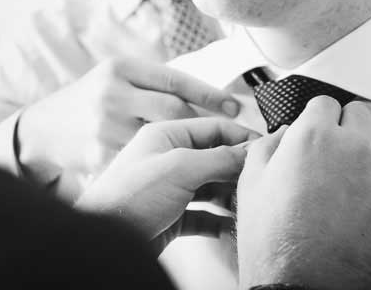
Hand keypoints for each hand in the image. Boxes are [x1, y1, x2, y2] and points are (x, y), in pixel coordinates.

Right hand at [16, 57, 240, 182]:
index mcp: (121, 69)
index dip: (210, 94)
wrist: (43, 130)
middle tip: (231, 140)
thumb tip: (210, 98)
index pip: (174, 80)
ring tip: (215, 162)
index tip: (236, 108)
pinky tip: (183, 180)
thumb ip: (153, 86)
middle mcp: (112, 94)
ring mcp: (104, 126)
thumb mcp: (117, 79)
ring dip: (190, 153)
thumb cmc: (91, 102)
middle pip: (173, 111)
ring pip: (162, 141)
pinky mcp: (99, 156)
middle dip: (205, 127)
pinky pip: (143, 164)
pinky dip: (165, 172)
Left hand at [76, 117, 258, 250]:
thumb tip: (250, 150)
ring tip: (248, 204)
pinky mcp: (168, 218)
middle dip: (239, 170)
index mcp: (165, 136)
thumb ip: (218, 157)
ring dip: (230, 197)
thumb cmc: (127, 198)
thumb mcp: (179, 168)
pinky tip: (230, 227)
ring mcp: (167, 190)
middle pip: (214, 158)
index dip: (241, 136)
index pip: (212, 127)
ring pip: (210, 188)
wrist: (104, 243)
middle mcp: (166, 160)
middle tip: (261, 180)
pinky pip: (202, 217)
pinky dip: (218, 222)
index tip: (266, 148)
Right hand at [236, 97, 370, 289]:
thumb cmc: (270, 238)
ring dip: (362, 169)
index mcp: (313, 137)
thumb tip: (286, 132)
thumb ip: (269, 144)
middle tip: (331, 156)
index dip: (317, 119)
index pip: (326, 102)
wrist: (300, 287)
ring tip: (339, 201)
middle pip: (362, 116)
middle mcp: (352, 150)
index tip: (314, 132)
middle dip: (347, 129)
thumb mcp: (250, 182)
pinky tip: (353, 222)